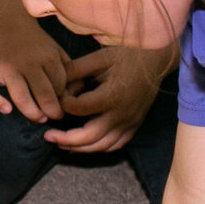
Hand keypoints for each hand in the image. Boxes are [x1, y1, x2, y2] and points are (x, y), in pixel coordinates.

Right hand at [0, 20, 69, 121]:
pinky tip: (6, 110)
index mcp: (47, 57)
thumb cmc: (34, 43)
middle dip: (52, 110)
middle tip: (54, 116)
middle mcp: (28, 63)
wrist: (7, 24)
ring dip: (32, 112)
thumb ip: (68, 69)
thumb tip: (78, 90)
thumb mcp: (55, 50)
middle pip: (44, 94)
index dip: (62, 97)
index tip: (61, 102)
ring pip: (21, 97)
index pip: (59, 86)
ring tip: (39, 118)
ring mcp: (8, 68)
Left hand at [46, 43, 174, 154]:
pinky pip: (117, 144)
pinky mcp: (135, 124)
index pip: (80, 108)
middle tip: (47, 136)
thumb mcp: (98, 58)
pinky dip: (100, 148)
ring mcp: (130, 121)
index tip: (58, 97)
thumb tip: (54, 84)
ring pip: (103, 145)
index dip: (64, 104)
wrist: (156, 59)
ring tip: (61, 143)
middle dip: (66, 139)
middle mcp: (122, 113)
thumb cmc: (126, 55)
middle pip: (90, 136)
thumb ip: (74, 71)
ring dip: (80, 148)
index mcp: (111, 95)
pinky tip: (85, 145)